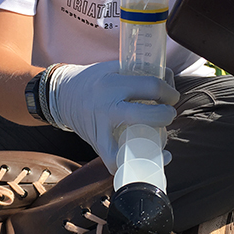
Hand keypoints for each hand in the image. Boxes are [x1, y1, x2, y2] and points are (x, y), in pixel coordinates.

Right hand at [49, 61, 178, 172]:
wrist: (62, 96)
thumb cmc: (93, 80)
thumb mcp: (113, 68)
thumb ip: (138, 72)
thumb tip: (169, 79)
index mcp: (113, 84)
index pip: (151, 87)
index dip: (169, 92)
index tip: (172, 97)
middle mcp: (106, 107)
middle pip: (144, 115)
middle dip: (165, 116)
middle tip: (168, 114)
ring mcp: (101, 128)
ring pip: (129, 145)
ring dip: (152, 146)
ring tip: (160, 141)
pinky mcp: (96, 144)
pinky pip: (115, 161)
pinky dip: (132, 165)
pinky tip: (149, 162)